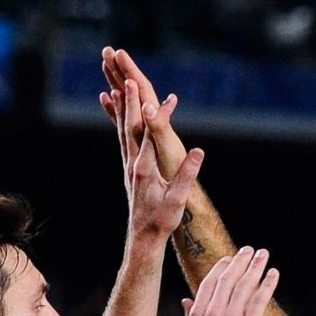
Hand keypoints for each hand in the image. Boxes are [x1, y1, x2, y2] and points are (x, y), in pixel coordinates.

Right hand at [102, 47, 187, 177]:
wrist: (180, 189)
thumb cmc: (174, 171)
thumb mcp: (167, 148)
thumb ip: (159, 126)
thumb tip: (148, 105)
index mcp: (155, 120)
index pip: (142, 88)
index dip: (130, 70)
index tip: (119, 53)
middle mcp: (151, 120)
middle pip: (135, 88)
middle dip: (120, 69)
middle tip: (107, 50)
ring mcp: (145, 129)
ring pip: (128, 98)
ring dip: (116, 81)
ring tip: (105, 64)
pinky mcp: (141, 139)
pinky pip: (124, 116)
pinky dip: (114, 104)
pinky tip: (106, 97)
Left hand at [102, 76, 202, 243]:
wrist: (143, 237)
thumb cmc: (162, 220)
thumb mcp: (177, 199)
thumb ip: (187, 174)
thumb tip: (198, 151)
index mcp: (145, 168)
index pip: (152, 135)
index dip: (159, 115)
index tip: (170, 98)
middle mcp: (133, 164)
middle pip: (131, 126)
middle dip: (131, 102)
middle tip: (129, 78)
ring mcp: (128, 166)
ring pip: (123, 131)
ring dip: (122, 108)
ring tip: (117, 87)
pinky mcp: (129, 169)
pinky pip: (122, 140)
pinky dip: (120, 123)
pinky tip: (119, 116)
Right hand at [180, 248, 277, 315]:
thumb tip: (186, 300)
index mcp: (197, 313)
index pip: (210, 283)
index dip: (221, 268)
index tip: (230, 258)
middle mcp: (213, 312)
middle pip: (229, 279)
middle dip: (240, 261)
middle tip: (250, 250)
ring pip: (245, 285)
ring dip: (256, 267)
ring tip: (264, 255)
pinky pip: (259, 301)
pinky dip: (267, 284)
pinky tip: (274, 274)